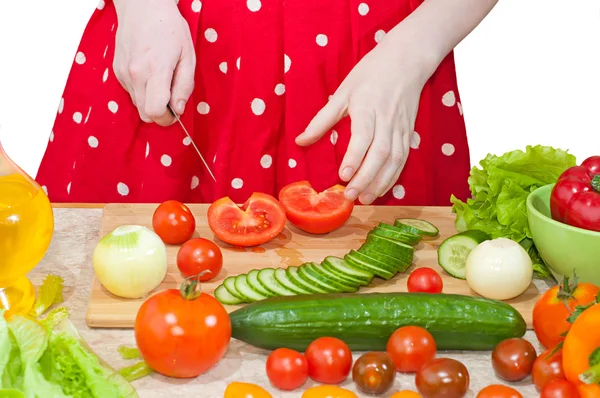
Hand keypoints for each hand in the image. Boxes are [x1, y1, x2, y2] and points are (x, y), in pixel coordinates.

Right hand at [113, 0, 194, 125]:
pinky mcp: (117, 71)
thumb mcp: (188, 55)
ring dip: (150, 101)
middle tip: (171, 101)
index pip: (155, 112)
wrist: (142, 6)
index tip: (175, 113)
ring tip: (161, 82)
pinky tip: (149, 73)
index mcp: (155, 70)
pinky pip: (131, 92)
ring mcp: (123, 73)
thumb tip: (179, 109)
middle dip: (159, 114)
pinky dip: (141, 91)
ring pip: (137, 104)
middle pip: (145, 114)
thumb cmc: (169, 27)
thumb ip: (185, 85)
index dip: (167, 118)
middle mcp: (135, 74)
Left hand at [296, 35, 430, 204]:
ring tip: (365, 199)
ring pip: (394, 160)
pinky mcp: (408, 133)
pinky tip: (380, 189)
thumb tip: (301, 141)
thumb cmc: (371, 74)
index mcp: (367, 107)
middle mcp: (386, 120)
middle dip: (366, 178)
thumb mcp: (343, 92)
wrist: (406, 61)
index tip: (343, 175)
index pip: (363, 137)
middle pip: (380, 154)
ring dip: (380, 182)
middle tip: (350, 195)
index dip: (354, 157)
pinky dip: (392, 177)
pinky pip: (402, 159)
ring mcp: (400, 128)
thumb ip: (322, 119)